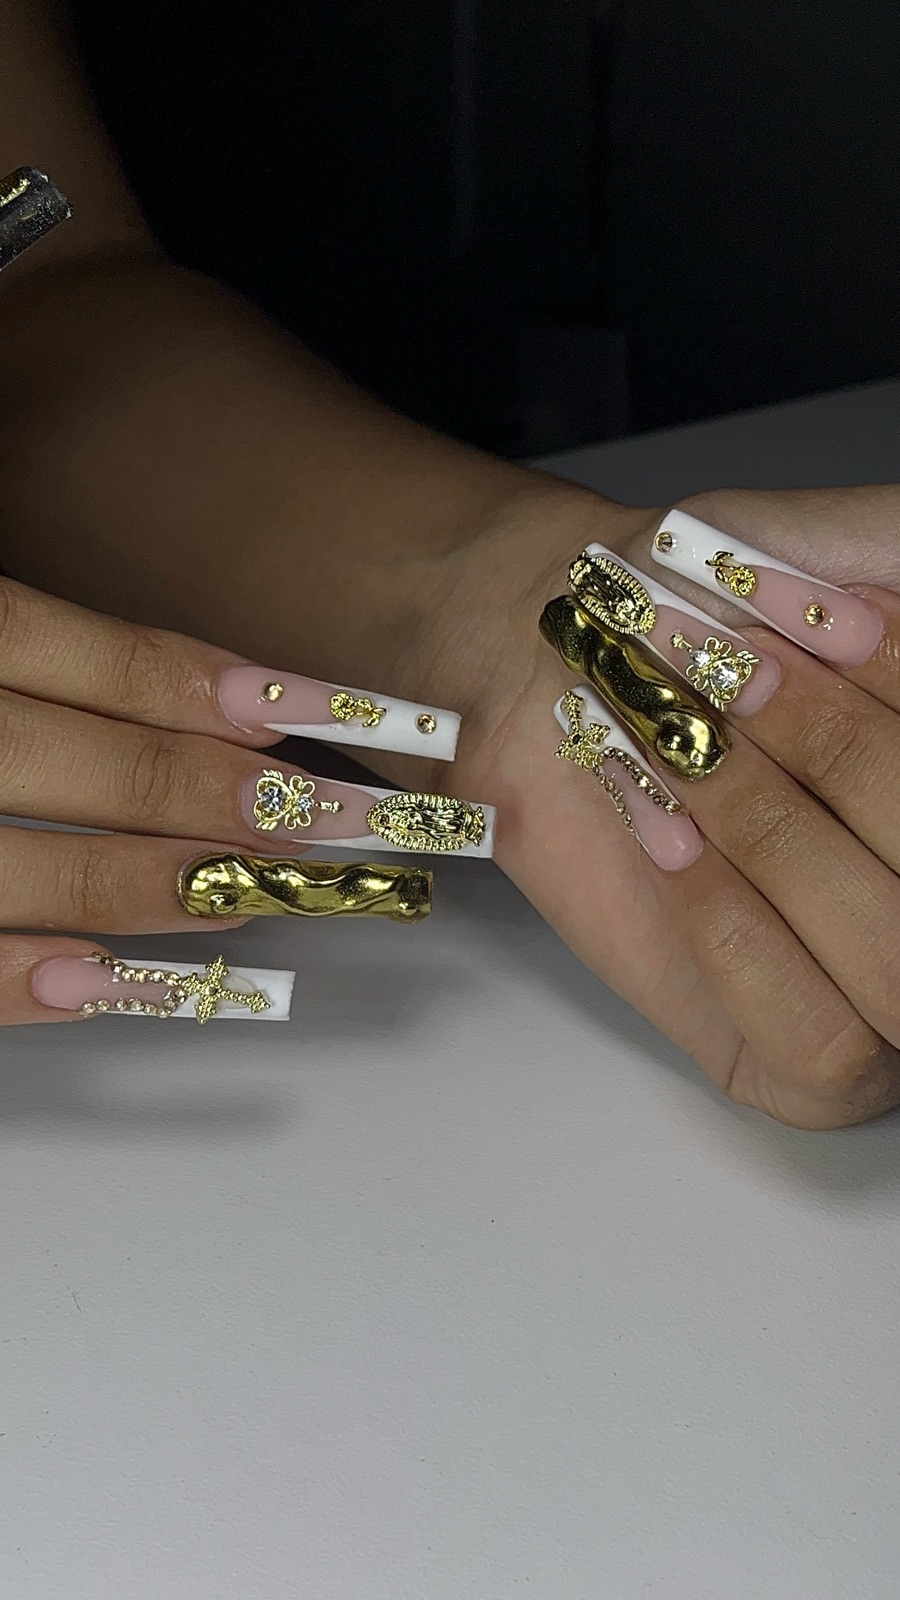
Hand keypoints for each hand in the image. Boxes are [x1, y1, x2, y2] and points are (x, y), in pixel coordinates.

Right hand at [0, 579, 487, 1024]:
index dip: (260, 697)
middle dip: (266, 803)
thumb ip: (73, 653)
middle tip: (378, 821)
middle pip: (128, 775)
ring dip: (200, 890)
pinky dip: (63, 985)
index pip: (128, 662)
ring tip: (291, 895)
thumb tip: (234, 692)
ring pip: (74, 874)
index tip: (375, 718)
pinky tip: (139, 985)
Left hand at [401, 481, 899, 1130]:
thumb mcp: (852, 542)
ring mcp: (899, 997)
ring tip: (678, 752)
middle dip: (831, 755)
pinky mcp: (817, 1069)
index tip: (825, 617)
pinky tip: (669, 840)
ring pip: (894, 967)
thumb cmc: (713, 610)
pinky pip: (823, 1042)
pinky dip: (735, 927)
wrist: (576, 666)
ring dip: (772, 835)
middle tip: (727, 681)